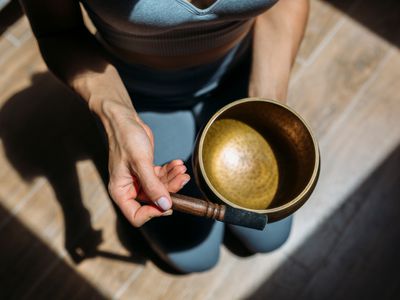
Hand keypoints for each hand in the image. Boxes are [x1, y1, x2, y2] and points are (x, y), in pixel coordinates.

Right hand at [102, 103, 189, 226]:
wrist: (125, 121)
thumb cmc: (127, 139)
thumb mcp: (141, 163)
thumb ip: (153, 186)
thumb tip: (165, 206)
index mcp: (121, 192)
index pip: (137, 215)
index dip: (153, 213)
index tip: (168, 204)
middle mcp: (129, 189)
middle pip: (153, 202)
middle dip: (169, 191)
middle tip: (183, 179)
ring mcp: (139, 181)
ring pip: (160, 189)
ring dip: (173, 180)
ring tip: (181, 169)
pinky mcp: (146, 171)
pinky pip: (161, 178)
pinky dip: (170, 172)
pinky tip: (177, 164)